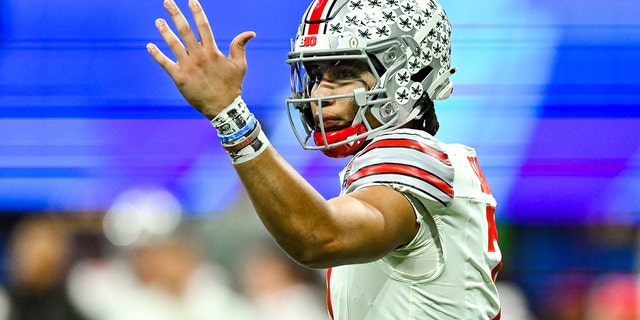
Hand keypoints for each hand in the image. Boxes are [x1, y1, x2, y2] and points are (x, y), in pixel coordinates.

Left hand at [147, 0, 254, 118]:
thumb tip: (250, 33)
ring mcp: (187, 66)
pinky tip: (150, 46)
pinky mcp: (179, 77)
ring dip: (164, 31)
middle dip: (175, 14)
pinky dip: (157, 54)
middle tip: (167, 1)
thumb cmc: (232, 86)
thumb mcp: (240, 65)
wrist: (223, 108)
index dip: (197, 12)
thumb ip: (240, 46)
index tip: (191, 0)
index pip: (203, 26)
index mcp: (212, 51)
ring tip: (158, 21)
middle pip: (185, 30)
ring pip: (173, 44)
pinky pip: (165, 63)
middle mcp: (198, 56)